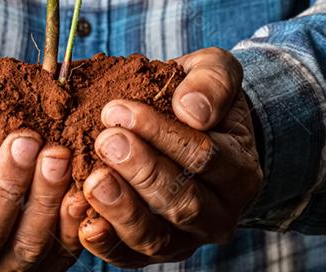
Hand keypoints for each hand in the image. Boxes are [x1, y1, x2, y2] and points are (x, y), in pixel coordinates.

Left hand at [76, 47, 262, 266]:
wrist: (187, 125)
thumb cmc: (198, 97)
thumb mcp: (215, 72)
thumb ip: (213, 82)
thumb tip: (192, 110)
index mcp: (240, 171)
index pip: (204, 157)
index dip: (161, 134)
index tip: (119, 109)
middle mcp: (220, 215)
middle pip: (184, 202)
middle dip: (142, 171)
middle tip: (107, 141)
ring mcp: (187, 240)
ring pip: (156, 236)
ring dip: (122, 209)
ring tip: (93, 180)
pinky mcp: (152, 253)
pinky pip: (129, 257)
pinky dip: (106, 243)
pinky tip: (84, 219)